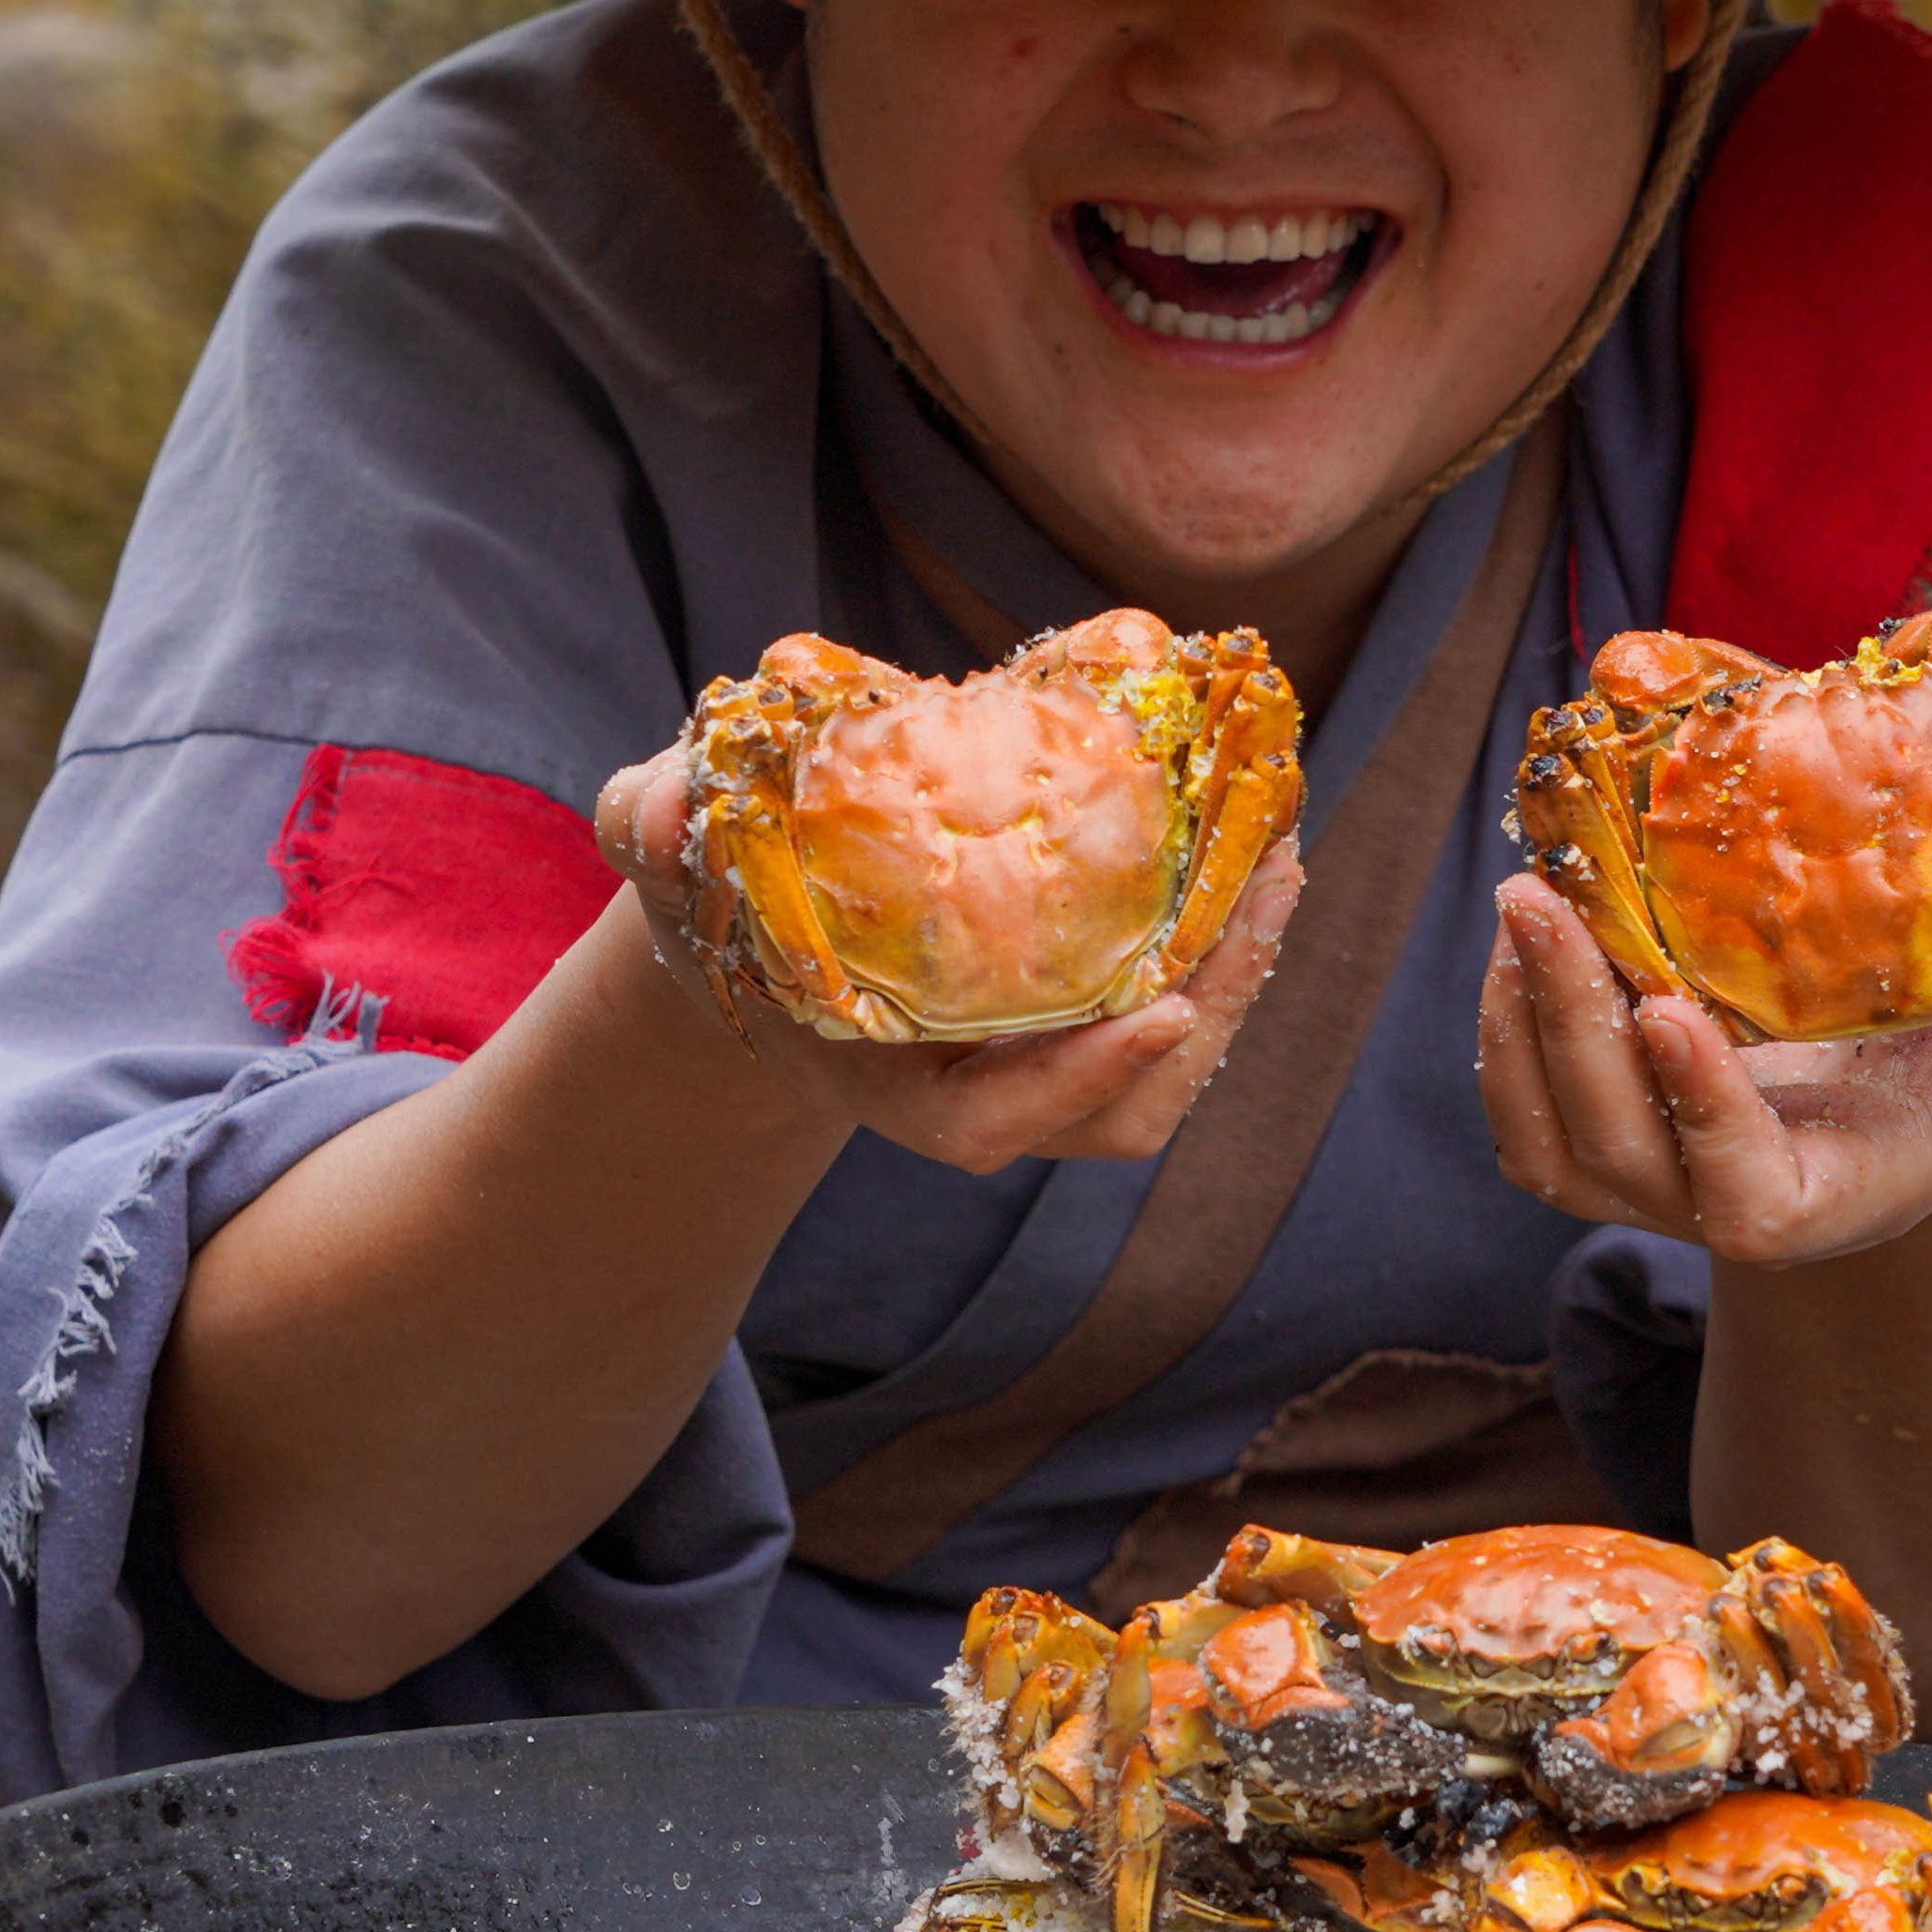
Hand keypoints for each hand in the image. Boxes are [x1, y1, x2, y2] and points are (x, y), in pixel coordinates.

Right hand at [589, 748, 1301, 1172]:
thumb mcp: (665, 852)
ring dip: (1235, 971)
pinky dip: (1219, 934)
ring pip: (1165, 1066)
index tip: (1162, 1013)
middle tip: (1264, 889)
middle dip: (1207, 1014)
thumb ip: (652, 827)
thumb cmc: (712, 890)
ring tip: (1278, 859)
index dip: (1077, 1081)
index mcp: (881, 1081)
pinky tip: (1249, 843)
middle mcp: (972, 1088)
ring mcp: (1032, 1055)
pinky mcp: (1074, 1002)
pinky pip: (1168, 995)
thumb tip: (661, 808)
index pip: (989, 1123)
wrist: (749, 913)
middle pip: (1118, 1107)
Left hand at [1476, 798, 1931, 1266]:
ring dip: (1524, 1019)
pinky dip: (1503, 1035)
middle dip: (1573, 1024)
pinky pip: (1521, 1121)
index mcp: (1830, 1197)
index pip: (1744, 1189)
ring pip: (1550, 1136)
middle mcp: (1726, 1211)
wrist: (1879, 1122)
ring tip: (1528, 895)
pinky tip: (1520, 939)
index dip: (1704, 1112)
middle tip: (1545, 896)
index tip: (1677, 1011)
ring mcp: (1645, 1198)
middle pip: (1617, 1150)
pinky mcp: (1591, 1162)